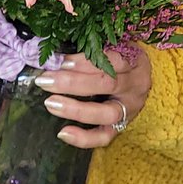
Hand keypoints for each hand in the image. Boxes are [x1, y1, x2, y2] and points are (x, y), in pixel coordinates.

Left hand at [35, 47, 151, 148]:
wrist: (138, 77)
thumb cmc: (118, 56)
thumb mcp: (111, 45)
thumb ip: (89, 48)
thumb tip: (54, 54)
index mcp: (134, 61)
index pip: (112, 59)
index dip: (85, 62)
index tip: (61, 61)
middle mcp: (135, 85)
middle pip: (107, 84)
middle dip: (72, 83)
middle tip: (45, 80)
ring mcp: (130, 108)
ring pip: (107, 113)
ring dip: (76, 109)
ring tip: (50, 103)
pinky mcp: (123, 126)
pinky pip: (105, 136)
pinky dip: (84, 138)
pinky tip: (63, 133)